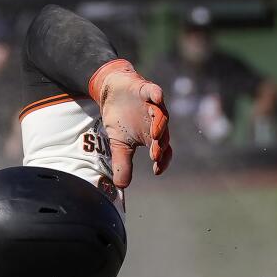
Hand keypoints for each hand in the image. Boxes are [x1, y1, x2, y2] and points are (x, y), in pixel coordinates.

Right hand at [89, 59, 171, 185]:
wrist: (112, 92)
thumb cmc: (120, 118)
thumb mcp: (119, 144)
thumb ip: (122, 163)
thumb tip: (120, 187)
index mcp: (152, 136)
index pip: (163, 151)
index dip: (162, 160)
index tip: (156, 170)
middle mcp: (156, 122)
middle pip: (163, 135)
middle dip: (160, 145)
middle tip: (155, 155)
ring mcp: (153, 106)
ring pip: (161, 115)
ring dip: (159, 124)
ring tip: (154, 134)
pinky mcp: (146, 90)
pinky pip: (154, 92)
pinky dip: (156, 95)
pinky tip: (156, 98)